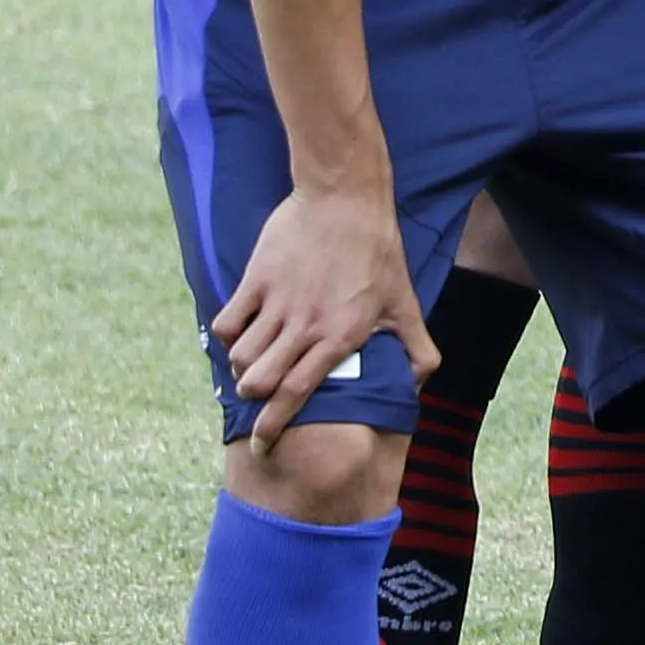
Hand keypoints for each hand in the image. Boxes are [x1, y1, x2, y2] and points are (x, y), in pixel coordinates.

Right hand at [212, 178, 433, 438]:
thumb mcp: (406, 302)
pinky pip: (227, 323)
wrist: (346, 199)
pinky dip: (228, 335)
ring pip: (240, 356)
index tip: (264, 445)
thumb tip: (418, 387)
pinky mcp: (256, 280)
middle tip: (257, 394)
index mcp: (340, 337)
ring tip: (253, 362)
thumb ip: (418, 349)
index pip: (297, 394)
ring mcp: (278, 302)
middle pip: (259, 382)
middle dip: (254, 398)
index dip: (276, 425)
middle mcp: (305, 325)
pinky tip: (242, 331)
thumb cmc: (380, 251)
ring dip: (242, 367)